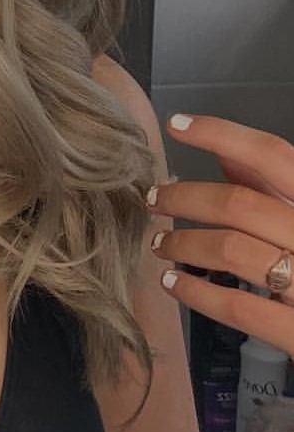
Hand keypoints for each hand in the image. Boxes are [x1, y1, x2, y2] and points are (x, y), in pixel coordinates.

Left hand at [148, 113, 293, 352]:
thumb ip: (277, 189)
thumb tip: (227, 155)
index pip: (277, 156)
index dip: (224, 135)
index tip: (177, 124)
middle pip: (241, 204)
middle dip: (185, 198)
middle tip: (154, 201)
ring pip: (232, 250)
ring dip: (183, 244)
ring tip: (160, 246)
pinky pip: (238, 306)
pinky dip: (196, 292)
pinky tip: (173, 284)